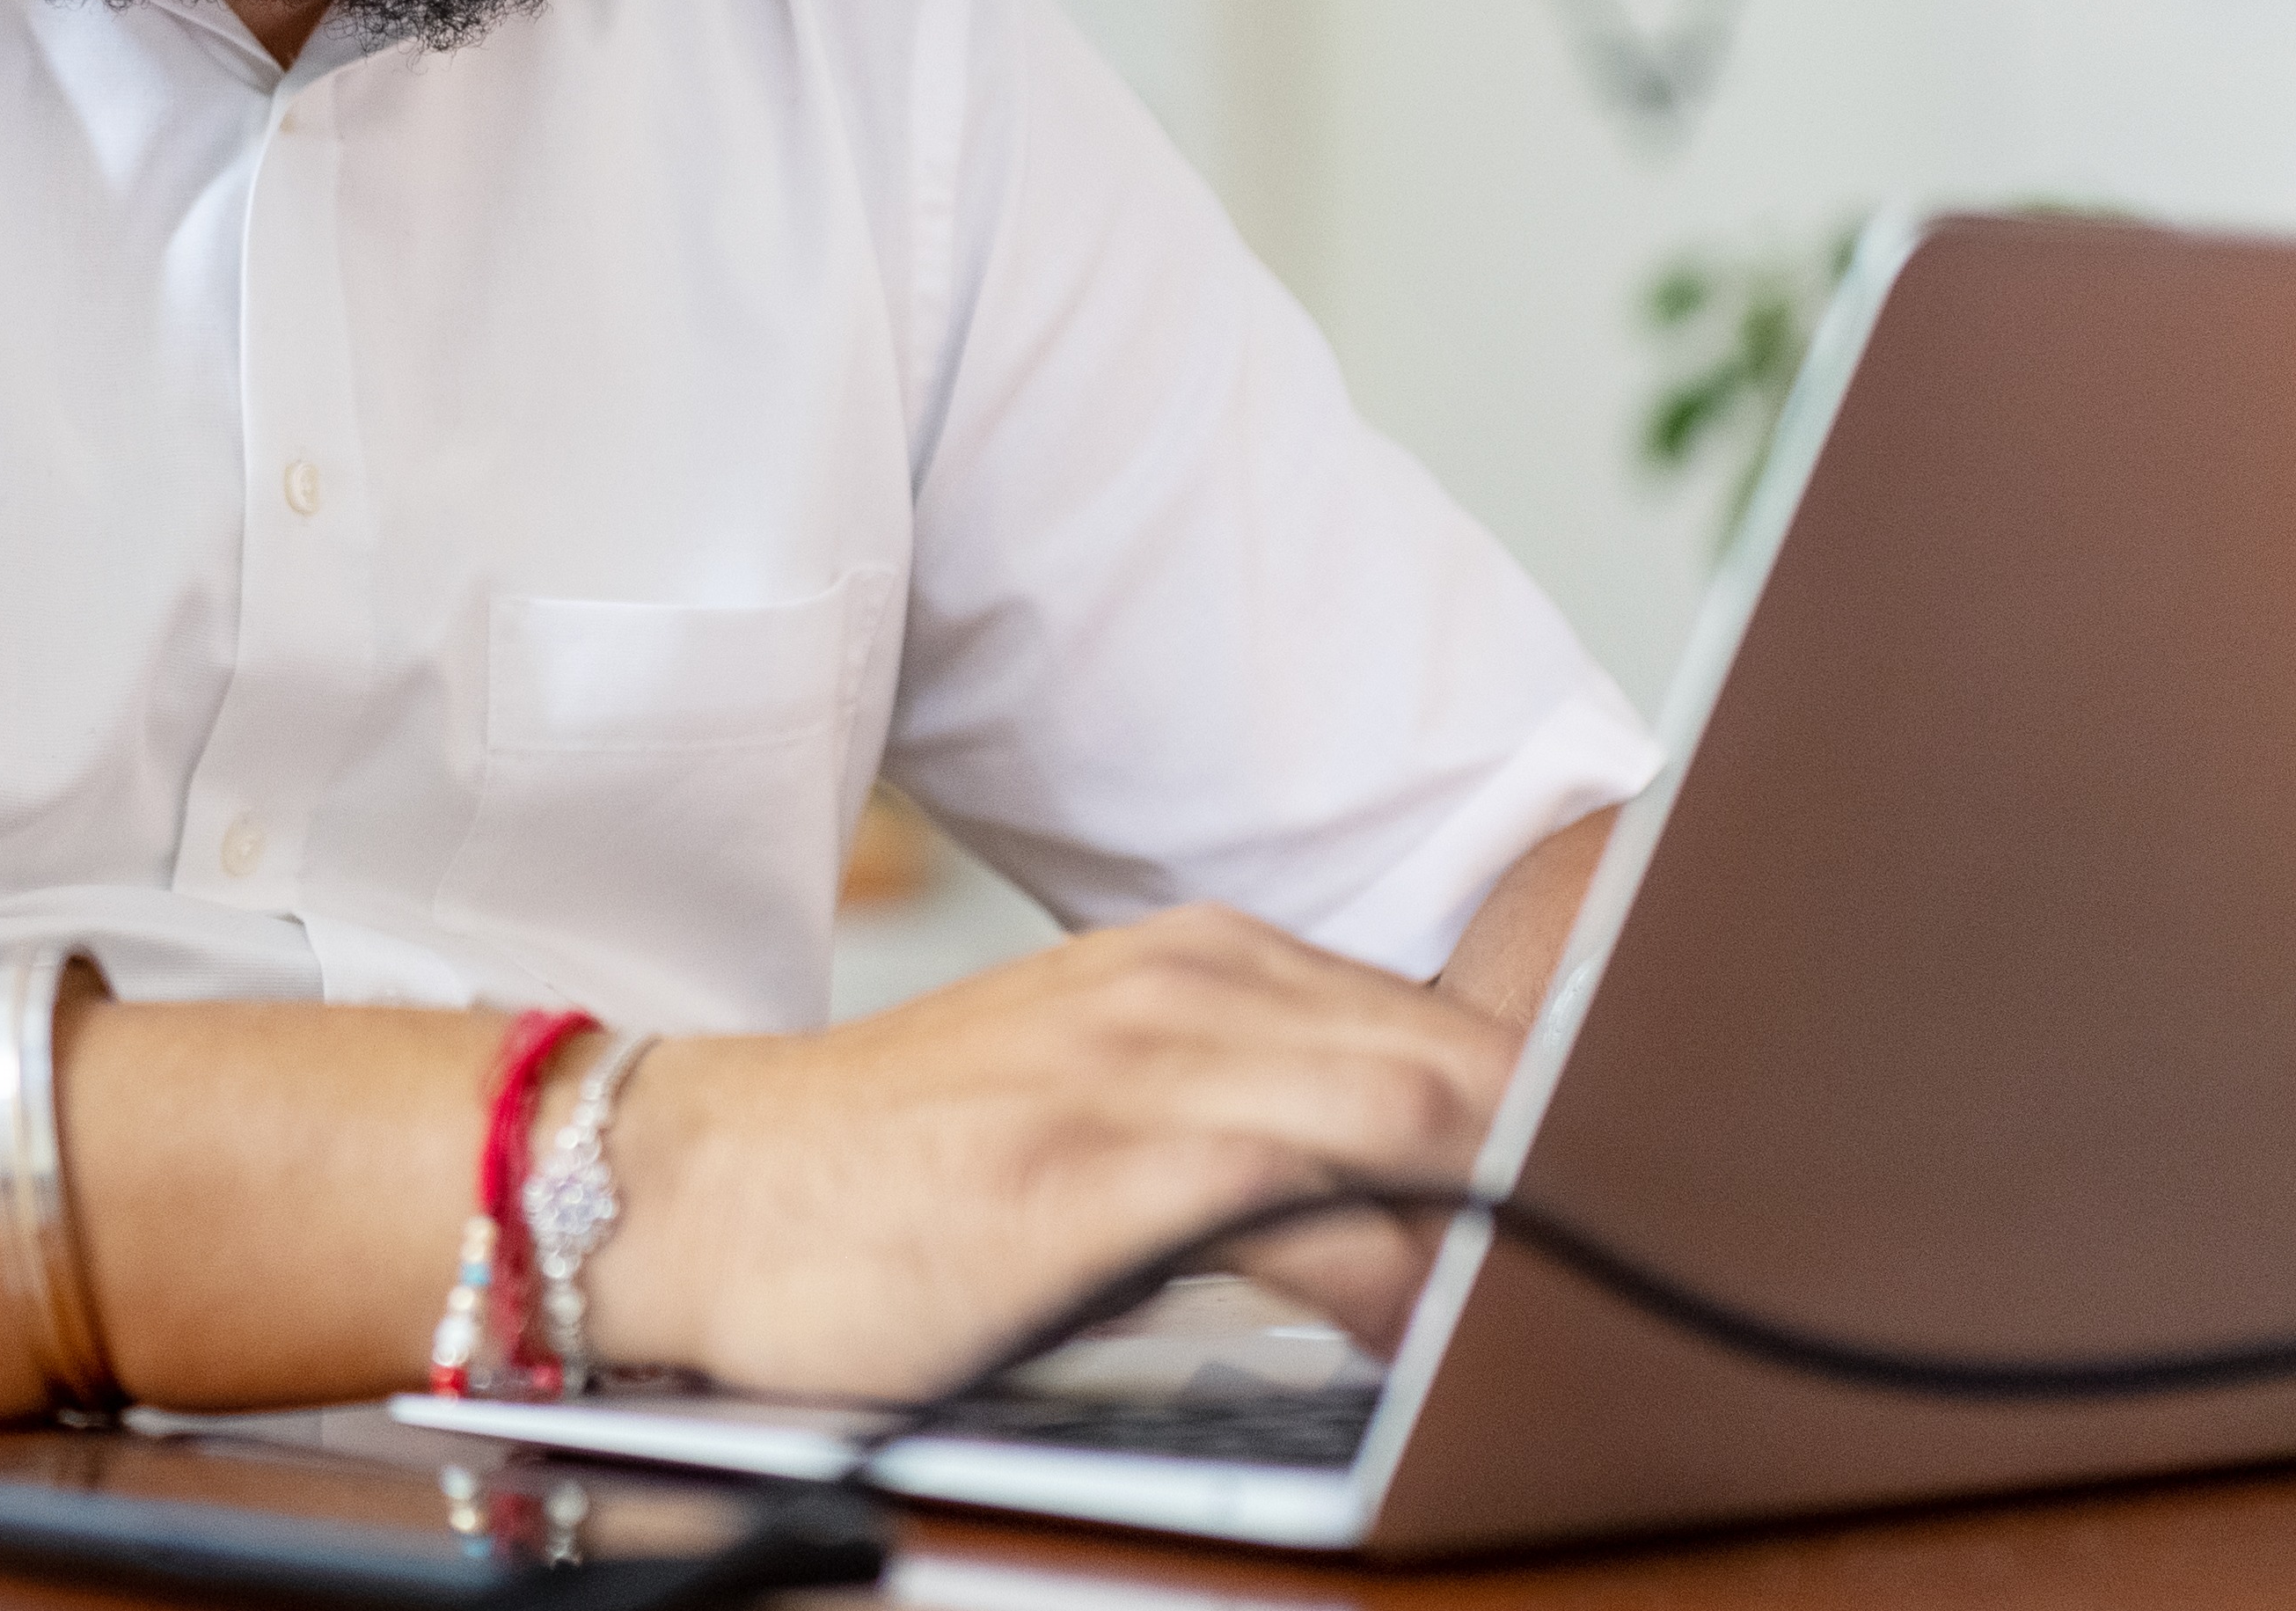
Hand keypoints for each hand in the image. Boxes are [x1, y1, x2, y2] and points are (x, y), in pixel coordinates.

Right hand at [589, 906, 1522, 1400]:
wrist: (696, 1187)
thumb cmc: (894, 1171)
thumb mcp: (1091, 1090)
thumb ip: (1243, 1105)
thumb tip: (1405, 1189)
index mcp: (1194, 964)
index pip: (1444, 1027)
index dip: (1550, 1121)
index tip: (1600, 1203)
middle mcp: (1182, 990)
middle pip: (1458, 1064)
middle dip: (1554, 1173)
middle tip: (1586, 1285)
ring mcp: (1137, 1072)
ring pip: (1408, 1115)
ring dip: (1496, 1222)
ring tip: (1528, 1326)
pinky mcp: (1090, 1174)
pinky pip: (1304, 1204)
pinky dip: (1389, 1271)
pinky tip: (1411, 1332)